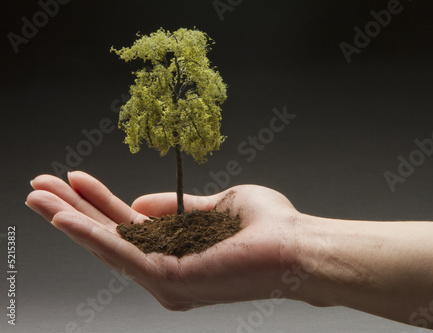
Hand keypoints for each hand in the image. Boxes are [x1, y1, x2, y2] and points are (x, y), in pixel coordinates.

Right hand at [26, 171, 301, 310]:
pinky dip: (92, 234)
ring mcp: (166, 279)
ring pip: (108, 244)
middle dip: (73, 210)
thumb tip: (140, 202)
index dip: (100, 202)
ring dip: (71, 219)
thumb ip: (177, 207)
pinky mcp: (169, 279)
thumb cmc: (269, 228)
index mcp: (179, 250)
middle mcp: (168, 269)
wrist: (297, 247)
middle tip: (38, 186)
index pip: (129, 226)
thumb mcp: (216, 206)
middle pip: (110, 236)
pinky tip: (65, 217)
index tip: (76, 179)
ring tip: (37, 195)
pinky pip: (122, 253)